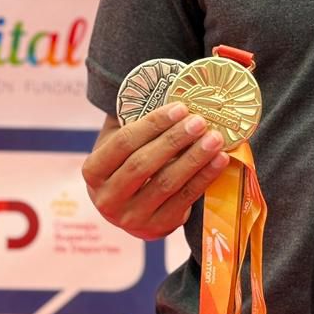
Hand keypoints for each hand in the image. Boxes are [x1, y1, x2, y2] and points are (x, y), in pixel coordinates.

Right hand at [82, 103, 229, 239]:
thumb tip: (169, 84)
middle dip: (175, 140)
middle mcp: (106, 198)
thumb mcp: (119, 142)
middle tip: (201, 121)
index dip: (153, 124)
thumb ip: (134, 120)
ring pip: (166, 184)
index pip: (123, 143)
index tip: (180, 107)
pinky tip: (220, 159)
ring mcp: (131, 218)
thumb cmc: (127, 163)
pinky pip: (184, 200)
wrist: (130, 207)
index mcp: (92, 171)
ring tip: (216, 138)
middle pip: (143, 164)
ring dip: (194, 158)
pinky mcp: (156, 229)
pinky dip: (205, 178)